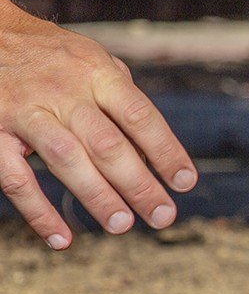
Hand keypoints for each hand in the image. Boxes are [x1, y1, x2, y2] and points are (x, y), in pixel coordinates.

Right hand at [0, 6, 195, 248]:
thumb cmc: (51, 55)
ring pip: (66, 160)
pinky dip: (39, 212)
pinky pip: (16, 179)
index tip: (185, 183)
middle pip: (108, 144)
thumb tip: (154, 145)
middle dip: (139, 184)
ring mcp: (26, 112)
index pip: (141, 116)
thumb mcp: (92, 60)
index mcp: (96, 73)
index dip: (166, 151)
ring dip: (97, 196)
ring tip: (123, 225)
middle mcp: (64, 92)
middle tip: (163, 216)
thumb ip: (121, 96)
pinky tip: (62, 238)